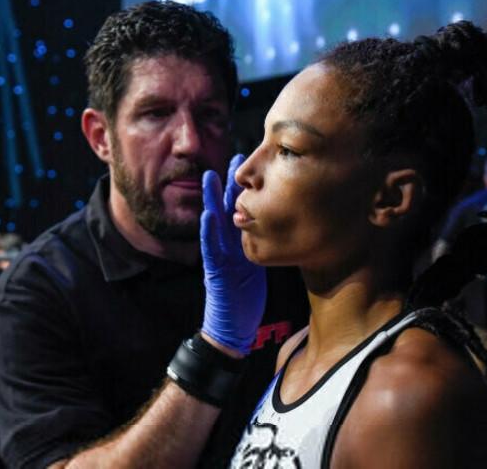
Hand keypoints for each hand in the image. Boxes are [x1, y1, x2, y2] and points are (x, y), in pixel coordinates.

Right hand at [200, 154, 265, 355]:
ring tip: (210, 176)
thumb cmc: (245, 300)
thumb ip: (260, 247)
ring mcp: (218, 256)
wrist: (231, 329)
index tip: (259, 164)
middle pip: (228, 207)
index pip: (243, 209)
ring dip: (211, 199)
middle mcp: (226, 245)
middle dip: (232, 183)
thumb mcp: (257, 267)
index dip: (249, 188)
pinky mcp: (215, 271)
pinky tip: (208, 214)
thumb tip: (278, 230)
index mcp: (238, 242)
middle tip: (238, 156)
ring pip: (214, 222)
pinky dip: (208, 231)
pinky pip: (209, 248)